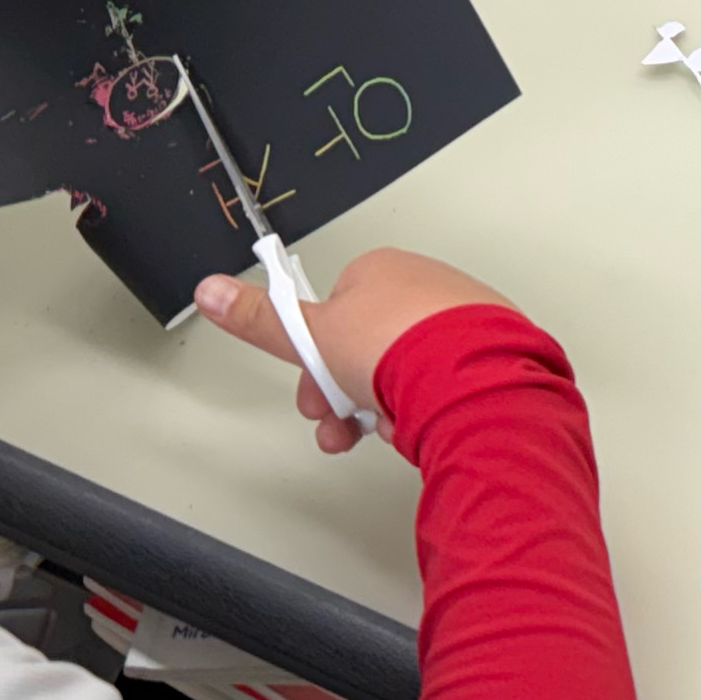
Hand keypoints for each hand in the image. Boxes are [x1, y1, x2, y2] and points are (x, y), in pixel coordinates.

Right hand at [193, 246, 507, 454]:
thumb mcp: (310, 335)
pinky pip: (440, 386)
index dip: (314, 357)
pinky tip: (419, 426)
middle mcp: (424, 288)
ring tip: (385, 428)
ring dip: (381, 409)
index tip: (311, 385)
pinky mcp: (489, 355)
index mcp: (382, 271)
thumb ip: (260, 318)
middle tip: (339, 418)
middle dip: (344, 393)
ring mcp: (461, 321)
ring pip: (403, 373)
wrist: (474, 381)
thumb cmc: (399, 347)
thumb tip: (212, 290)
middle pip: (365, 348)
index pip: (332, 313)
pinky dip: (424, 410)